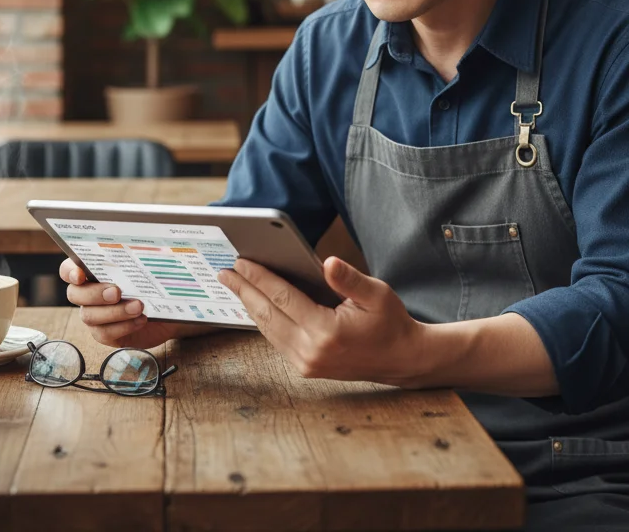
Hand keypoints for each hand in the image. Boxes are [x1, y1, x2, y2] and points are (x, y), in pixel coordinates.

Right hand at [59, 258, 213, 349]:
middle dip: (95, 294)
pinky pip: (105, 333)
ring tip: (138, 306)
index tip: (80, 274)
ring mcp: (95, 314)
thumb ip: (141, 250)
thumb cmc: (155, 280)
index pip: (68, 269)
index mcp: (92, 271)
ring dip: (115, 312)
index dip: (70, 271)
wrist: (170, 308)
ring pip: (90, 316)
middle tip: (116, 291)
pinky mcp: (106, 333)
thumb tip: (151, 228)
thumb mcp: (150, 264)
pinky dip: (124, 326)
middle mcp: (88, 293)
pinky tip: (141, 319)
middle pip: (76, 294)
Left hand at [216, 255, 427, 385]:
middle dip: (245, 290)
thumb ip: (349, 279)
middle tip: (226, 271)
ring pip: (268, 329)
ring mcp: (306, 363)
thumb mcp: (377, 294)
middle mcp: (311, 351)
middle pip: (268, 315)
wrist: (401, 360)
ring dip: (250, 305)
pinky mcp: (306, 367)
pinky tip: (255, 305)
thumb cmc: (390, 323)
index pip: (283, 298)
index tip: (242, 262)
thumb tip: (327, 262)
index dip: (261, 278)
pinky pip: (276, 339)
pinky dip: (263, 320)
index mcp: (326, 331)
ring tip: (234, 284)